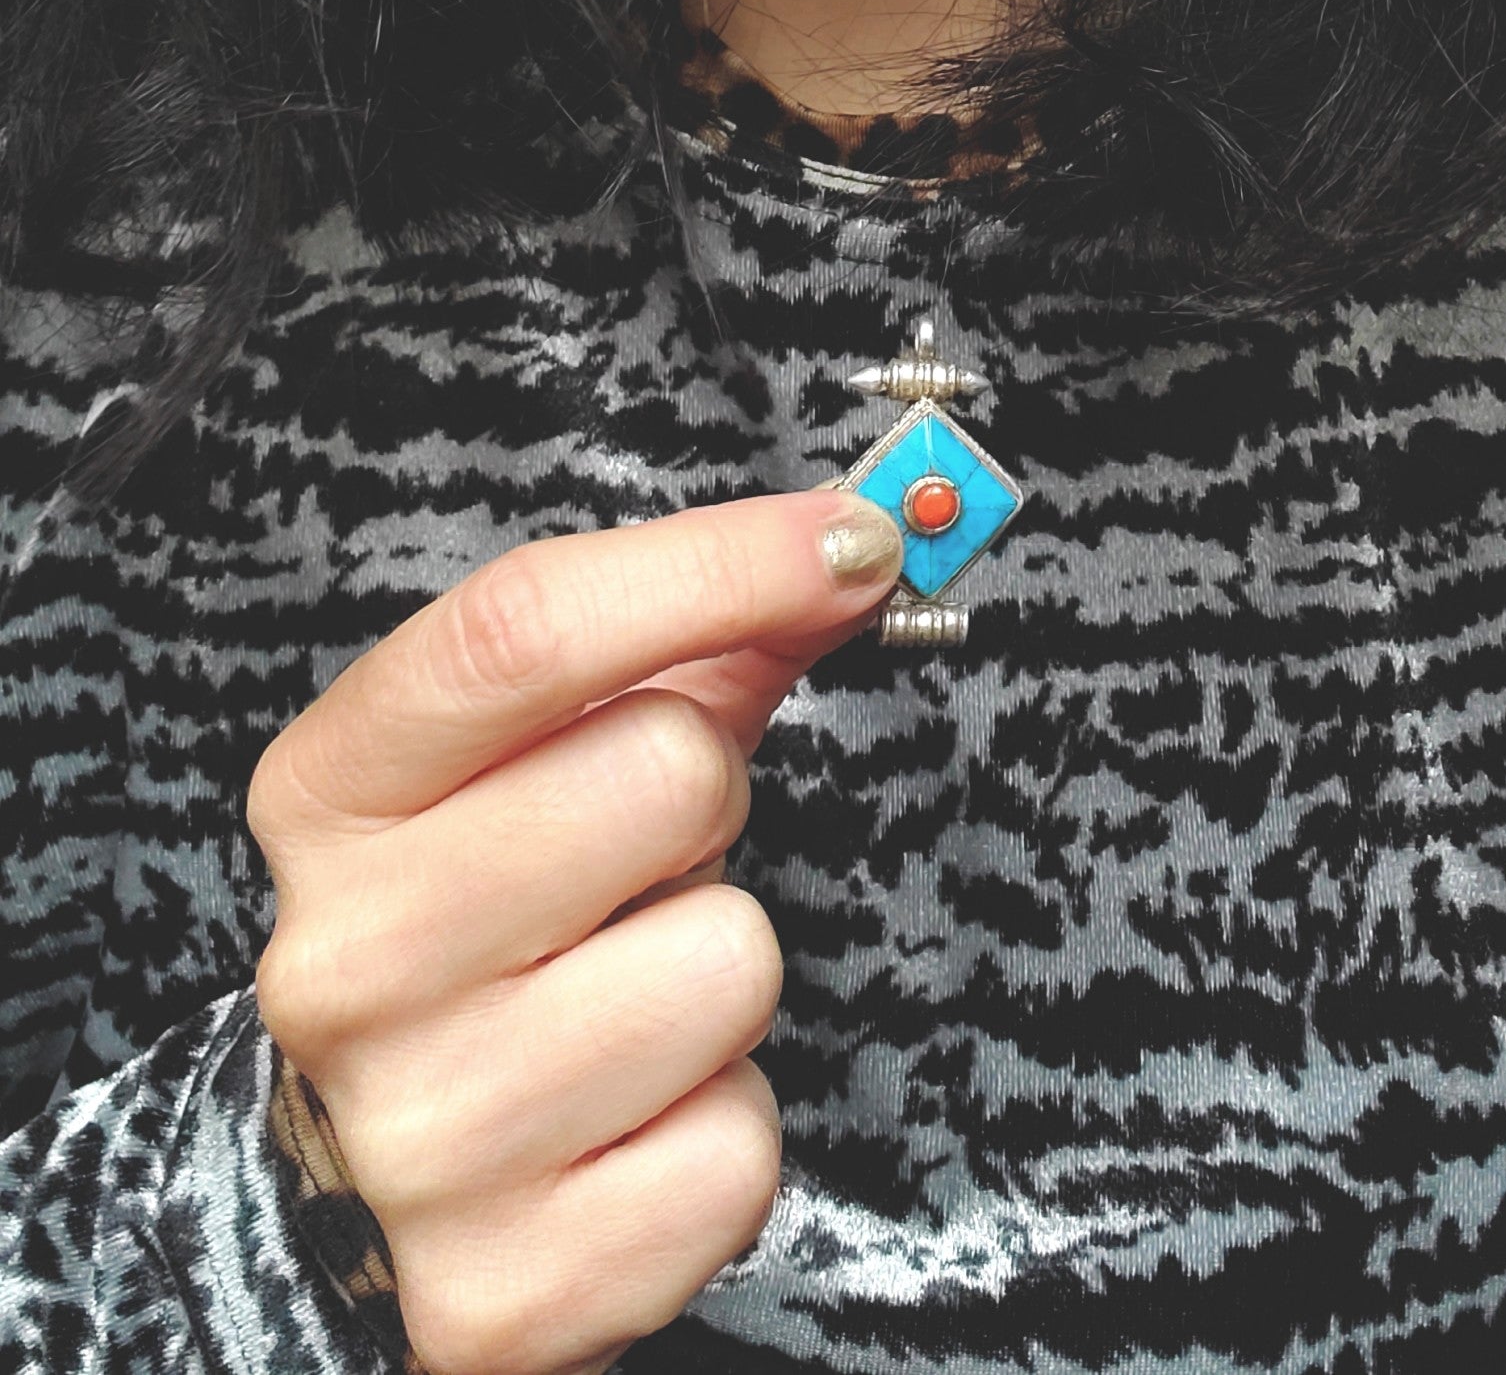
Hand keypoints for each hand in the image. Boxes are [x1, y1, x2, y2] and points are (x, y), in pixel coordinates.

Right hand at [248, 491, 902, 1374]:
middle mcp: (349, 962)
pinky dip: (720, 1125)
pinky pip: (740, 1146)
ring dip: (719, 973)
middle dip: (705, 801)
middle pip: (667, 770)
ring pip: (729, 961)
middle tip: (645, 860)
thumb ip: (689, 646)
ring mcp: (421, 1137)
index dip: (717, 563)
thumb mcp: (541, 765)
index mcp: (337, 798)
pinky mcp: (509, 1287)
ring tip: (626, 995)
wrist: (362, 1194)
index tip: (853, 533)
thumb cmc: (488, 930)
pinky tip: (630, 1123)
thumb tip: (848, 549)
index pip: (527, 631)